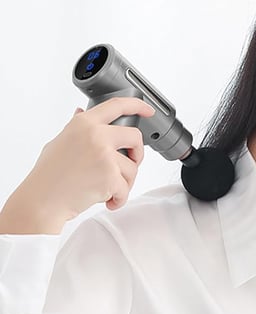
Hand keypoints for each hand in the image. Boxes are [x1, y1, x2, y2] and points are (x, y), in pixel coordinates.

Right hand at [0, 97, 153, 233]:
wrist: (42, 201)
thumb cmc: (49, 174)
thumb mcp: (59, 141)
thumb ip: (76, 127)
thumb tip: (80, 111)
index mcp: (85, 124)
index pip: (117, 105)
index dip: (137, 105)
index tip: (147, 110)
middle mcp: (96, 135)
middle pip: (135, 136)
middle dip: (137, 152)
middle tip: (130, 163)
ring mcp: (104, 155)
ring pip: (132, 167)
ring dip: (125, 182)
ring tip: (108, 189)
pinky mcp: (110, 176)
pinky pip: (126, 188)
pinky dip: (120, 198)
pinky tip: (108, 200)